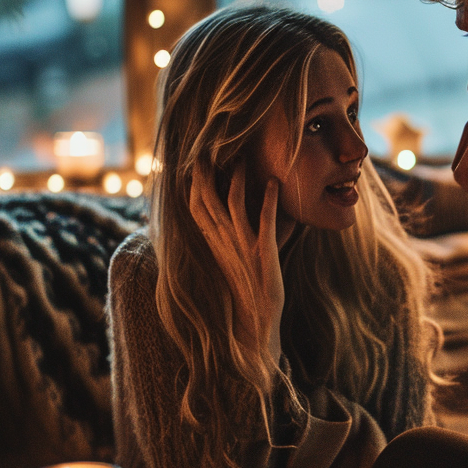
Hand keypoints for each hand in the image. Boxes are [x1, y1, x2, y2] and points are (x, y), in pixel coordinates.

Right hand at [191, 163, 283, 359]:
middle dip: (206, 175)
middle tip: (207, 150)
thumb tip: (261, 208)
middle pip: (208, 201)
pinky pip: (264, 222)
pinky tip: (273, 183)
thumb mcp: (242, 254)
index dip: (194, 184)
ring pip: (233, 205)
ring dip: (237, 180)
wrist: (256, 317)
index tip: (195, 162)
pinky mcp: (264, 252)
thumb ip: (246, 230)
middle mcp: (224, 241)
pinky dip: (268, 201)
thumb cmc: (252, 283)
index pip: (197, 208)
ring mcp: (243, 246)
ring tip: (242, 159)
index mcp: (215, 242)